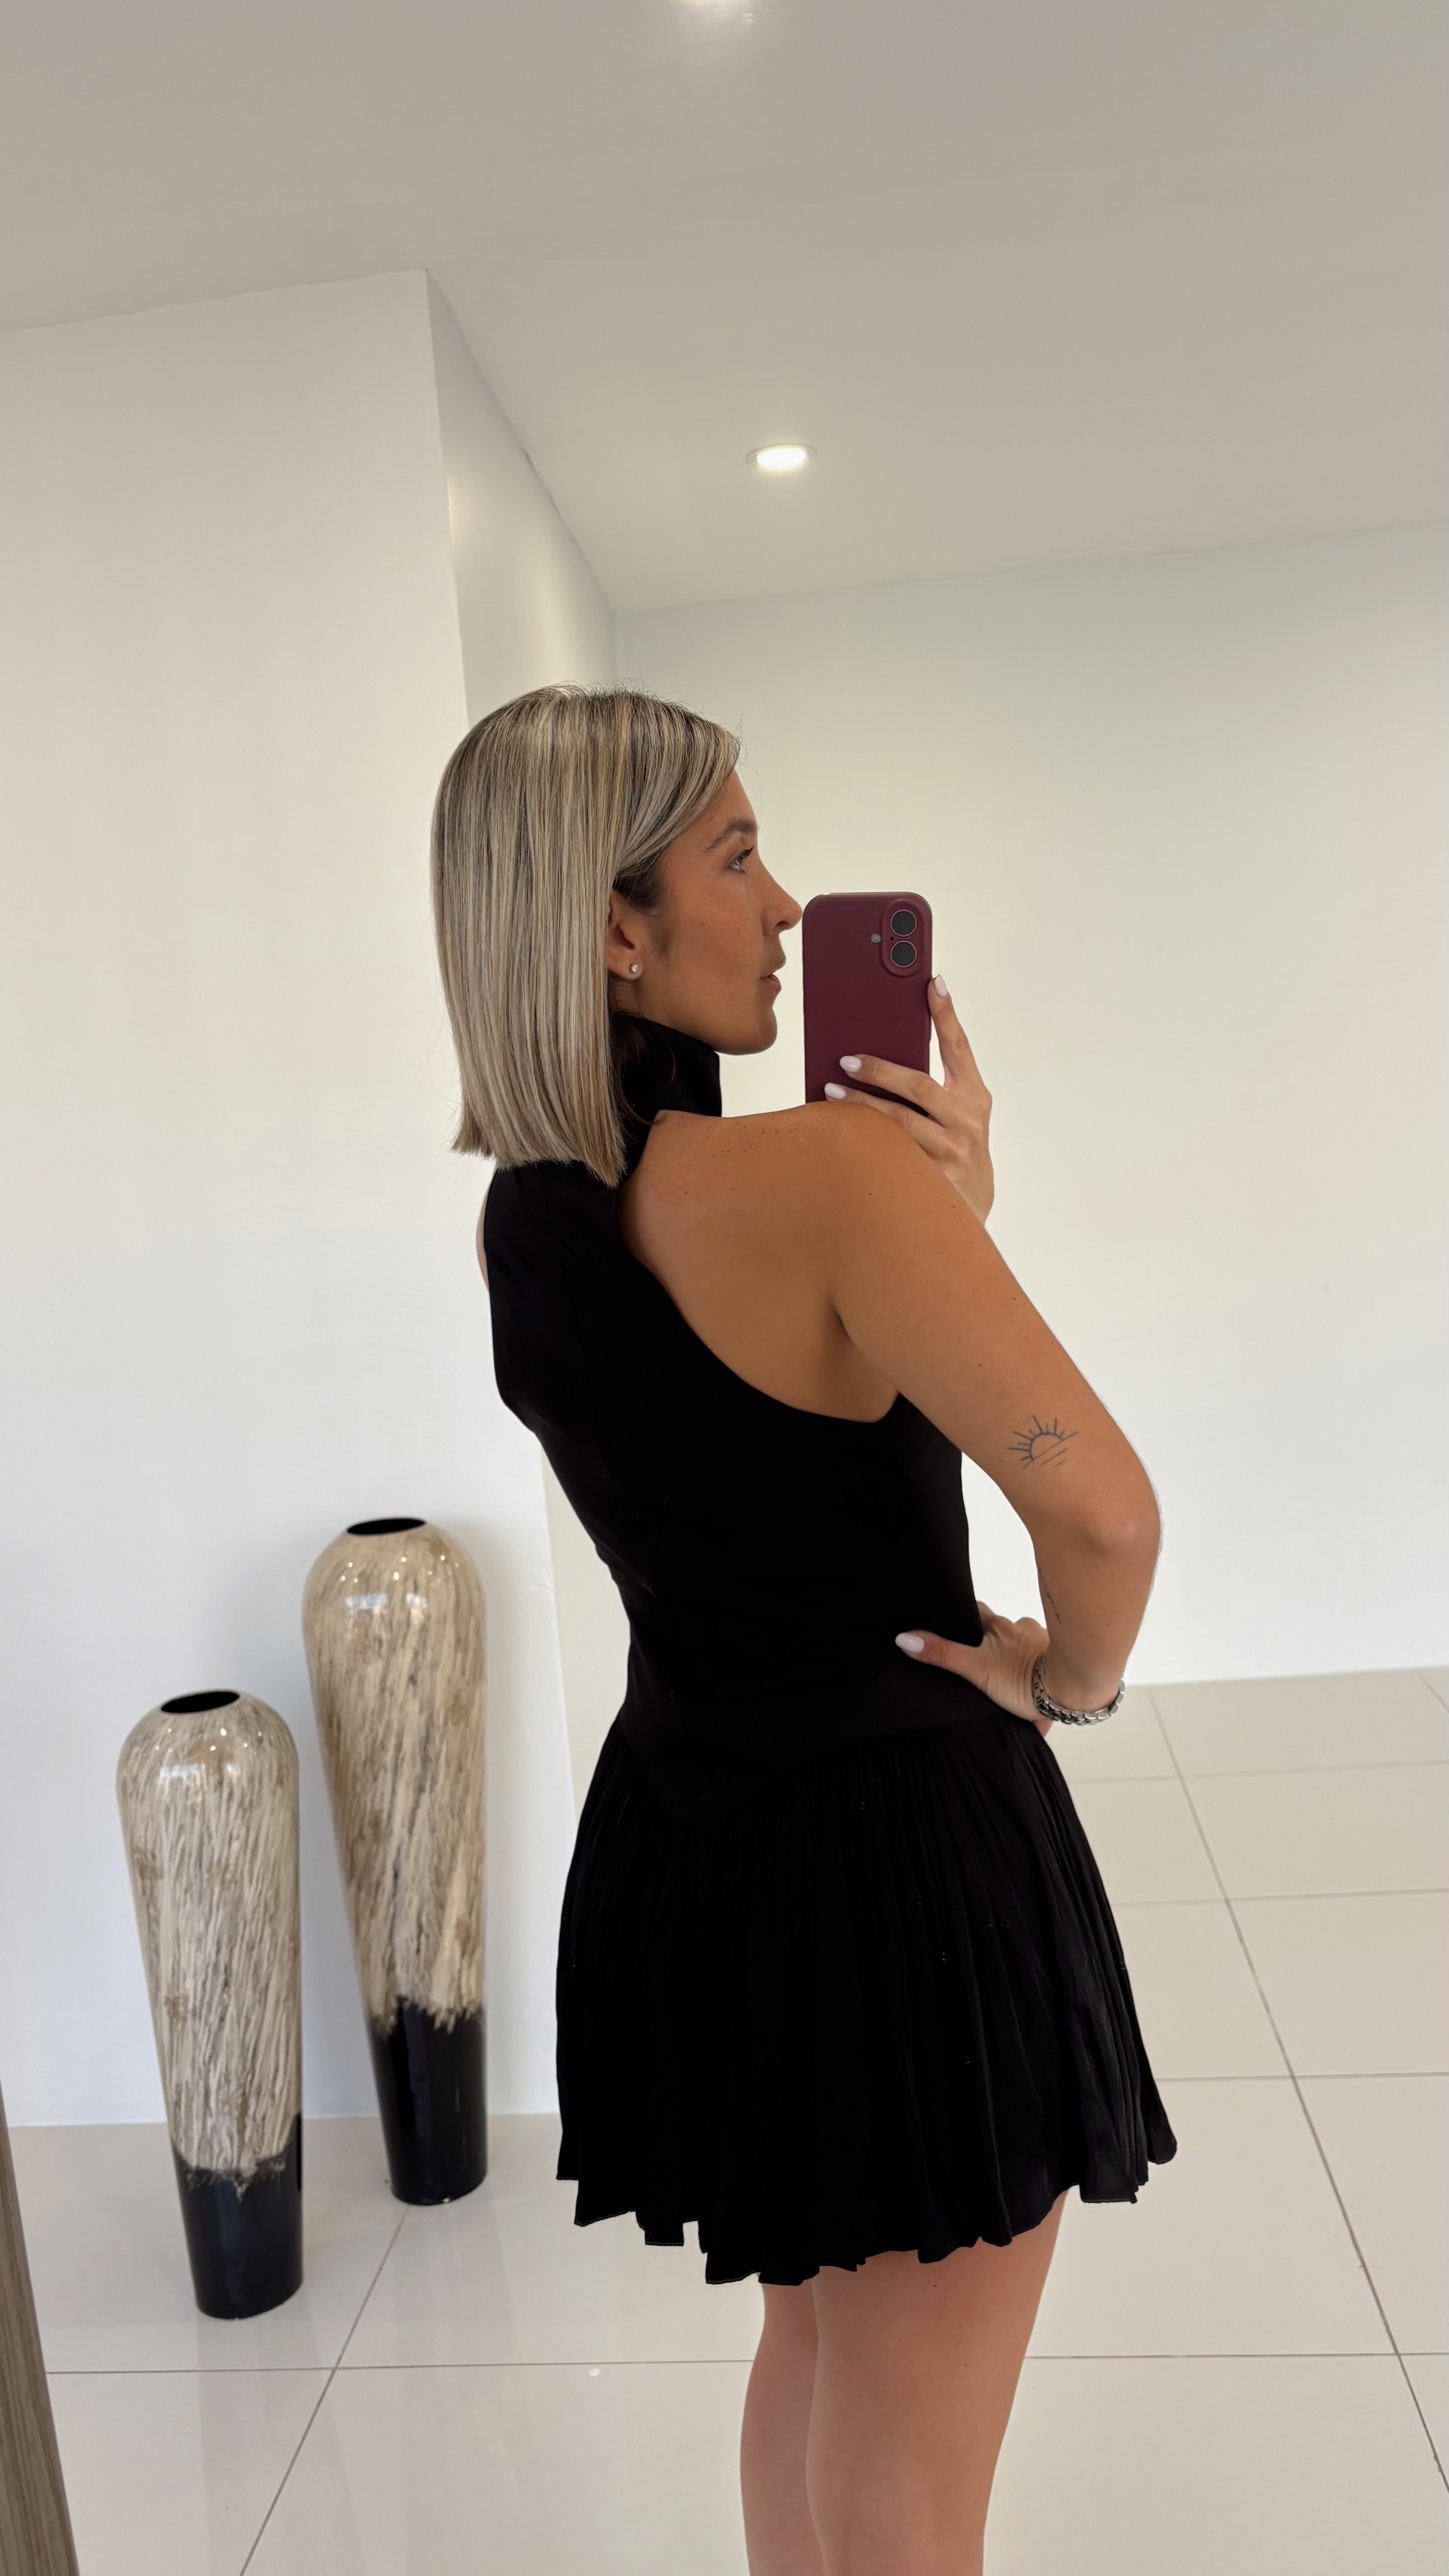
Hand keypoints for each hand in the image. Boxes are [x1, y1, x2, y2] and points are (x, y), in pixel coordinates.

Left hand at [824, 975, 994, 1223]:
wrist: (969, 1212)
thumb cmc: (954, 1150)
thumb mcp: (955, 1114)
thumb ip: (930, 1086)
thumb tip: (879, 1053)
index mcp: (974, 1096)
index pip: (959, 1048)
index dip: (947, 1014)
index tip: (933, 982)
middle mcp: (968, 1121)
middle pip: (920, 1086)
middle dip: (880, 1069)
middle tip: (846, 1058)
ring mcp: (953, 1152)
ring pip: (900, 1123)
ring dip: (862, 1105)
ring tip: (831, 1091)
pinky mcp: (936, 1178)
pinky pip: (892, 1154)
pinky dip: (863, 1140)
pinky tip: (838, 1131)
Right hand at [896, 1601, 1052, 1733]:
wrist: (1072, 1686)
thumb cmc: (1023, 1676)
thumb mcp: (975, 1668)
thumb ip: (942, 1654)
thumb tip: (905, 1638)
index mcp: (998, 1626)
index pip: (975, 1612)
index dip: (963, 1617)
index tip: (953, 1623)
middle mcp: (1021, 1628)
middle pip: (999, 1628)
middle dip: (990, 1640)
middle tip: (980, 1658)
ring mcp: (1043, 1641)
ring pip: (1023, 1644)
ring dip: (1016, 1655)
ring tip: (1008, 1678)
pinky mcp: (1060, 1659)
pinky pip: (1045, 1662)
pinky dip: (1038, 1672)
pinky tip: (1034, 1689)